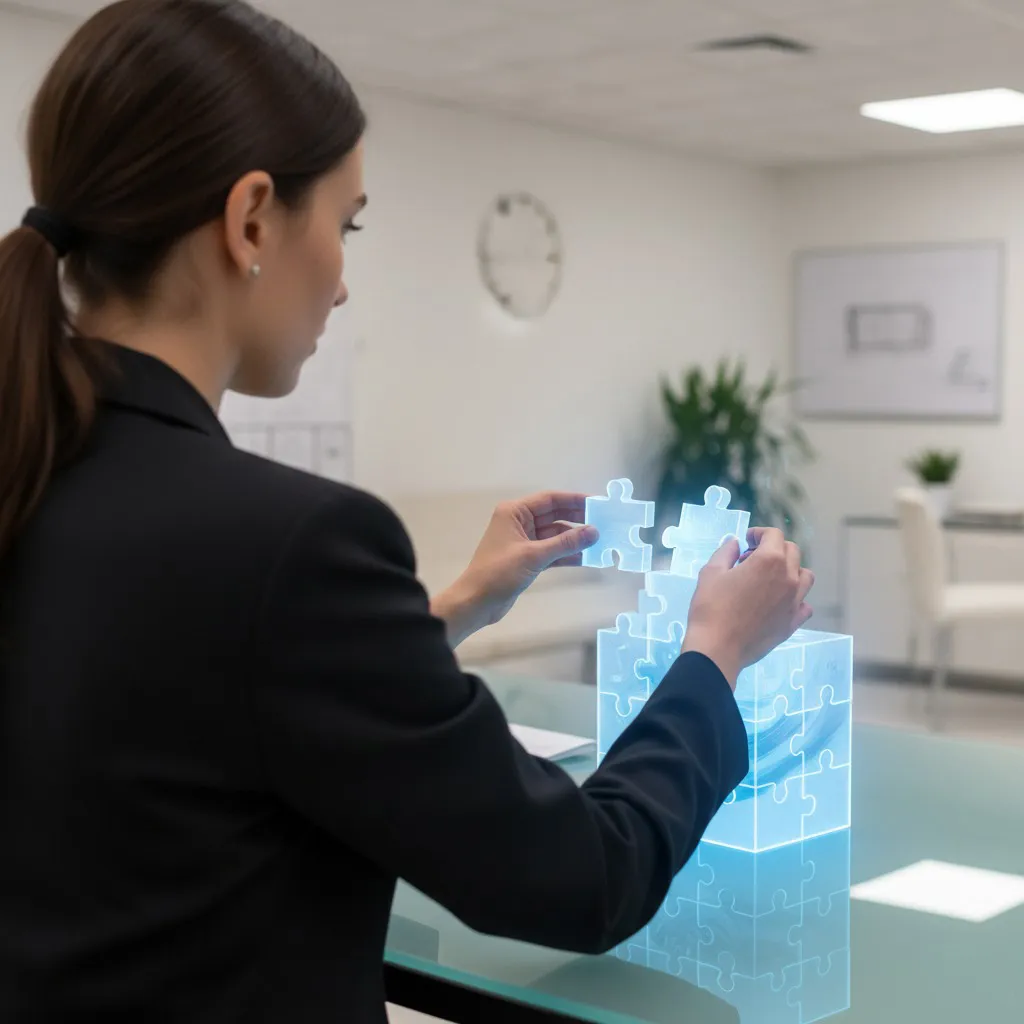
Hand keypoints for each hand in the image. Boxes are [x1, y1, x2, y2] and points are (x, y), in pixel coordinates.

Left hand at [430, 492, 597, 646]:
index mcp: (514, 513)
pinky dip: (567, 554)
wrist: (476, 602)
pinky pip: (552, 552)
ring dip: (574, 539)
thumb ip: (565, 543)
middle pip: (554, 516)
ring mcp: (523, 541)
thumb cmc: (499, 573)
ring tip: (600, 542)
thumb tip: (594, 531)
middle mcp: (519, 523)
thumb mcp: (534, 556)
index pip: (550, 500)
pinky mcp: (527, 559)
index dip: (575, 500)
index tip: (598, 504)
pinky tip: (586, 558)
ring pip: (555, 535)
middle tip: (604, 523)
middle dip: (578, 520)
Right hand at [681, 527, 814, 689]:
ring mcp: (794, 601)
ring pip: (805, 576)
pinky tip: (779, 602)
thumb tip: (734, 542)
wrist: (718, 648)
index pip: (774, 535)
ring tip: (770, 579)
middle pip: (792, 551)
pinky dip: (795, 598)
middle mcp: (788, 578)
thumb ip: (725, 552)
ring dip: (790, 570)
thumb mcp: (711, 572)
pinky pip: (805, 604)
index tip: (747, 540)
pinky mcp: (793, 622)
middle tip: (750, 559)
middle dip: (773, 549)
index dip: (759, 534)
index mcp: (769, 560)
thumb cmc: (711, 608)